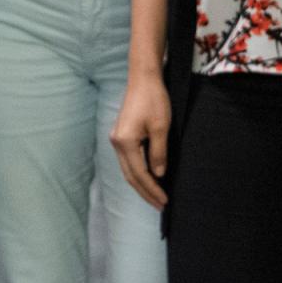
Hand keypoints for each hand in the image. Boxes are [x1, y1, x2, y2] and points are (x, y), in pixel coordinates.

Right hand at [109, 72, 172, 209]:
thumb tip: (159, 174)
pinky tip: (149, 176)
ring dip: (141, 183)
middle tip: (160, 204)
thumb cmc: (154, 99)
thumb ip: (159, 153)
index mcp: (125, 142)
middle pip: (130, 175)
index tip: (164, 201)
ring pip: (128, 169)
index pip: (139, 174)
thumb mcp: (161, 127)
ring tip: (156, 195)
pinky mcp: (121, 134)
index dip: (152, 189)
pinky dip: (138, 171)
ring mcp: (117, 138)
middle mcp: (117, 142)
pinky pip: (129, 160)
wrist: (143, 78)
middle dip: (145, 191)